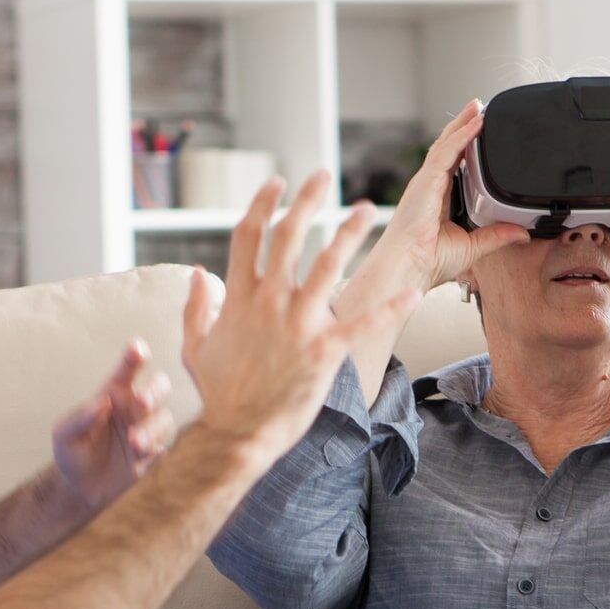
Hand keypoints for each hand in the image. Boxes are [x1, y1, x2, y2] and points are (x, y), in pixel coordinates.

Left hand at [51, 339, 174, 509]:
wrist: (81, 488)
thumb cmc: (71, 453)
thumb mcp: (64, 435)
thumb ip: (80, 417)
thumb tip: (104, 402)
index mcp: (113, 394)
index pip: (128, 370)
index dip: (135, 356)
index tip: (137, 348)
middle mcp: (133, 408)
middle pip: (160, 386)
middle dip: (155, 391)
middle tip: (142, 402)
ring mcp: (146, 429)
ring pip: (164, 418)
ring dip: (151, 429)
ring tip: (135, 443)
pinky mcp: (153, 453)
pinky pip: (163, 445)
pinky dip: (153, 448)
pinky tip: (138, 456)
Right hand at [181, 171, 419, 468]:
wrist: (236, 432)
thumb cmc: (217, 393)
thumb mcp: (195, 345)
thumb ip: (196, 306)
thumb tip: (197, 274)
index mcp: (238, 296)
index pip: (249, 234)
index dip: (263, 204)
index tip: (276, 183)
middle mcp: (270, 301)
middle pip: (290, 236)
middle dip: (306, 200)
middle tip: (321, 176)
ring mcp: (299, 324)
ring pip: (328, 264)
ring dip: (349, 232)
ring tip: (366, 209)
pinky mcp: (325, 350)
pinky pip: (364, 322)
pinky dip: (392, 307)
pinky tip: (414, 293)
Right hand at [364, 100, 528, 292]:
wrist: (409, 269)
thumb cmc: (427, 262)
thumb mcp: (473, 246)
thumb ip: (496, 236)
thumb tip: (520, 233)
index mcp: (436, 200)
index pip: (452, 165)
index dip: (464, 146)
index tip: (478, 133)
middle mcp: (428, 187)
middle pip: (447, 148)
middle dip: (462, 127)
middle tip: (478, 109)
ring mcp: (425, 182)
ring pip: (446, 144)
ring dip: (462, 124)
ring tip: (477, 107)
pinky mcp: (425, 182)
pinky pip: (446, 152)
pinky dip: (462, 136)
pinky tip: (475, 124)